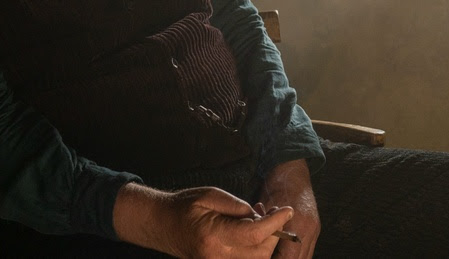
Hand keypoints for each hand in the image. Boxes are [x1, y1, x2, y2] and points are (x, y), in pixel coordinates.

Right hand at [113, 182, 293, 257]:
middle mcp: (217, 257)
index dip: (275, 223)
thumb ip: (238, 206)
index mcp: (214, 237)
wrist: (161, 223)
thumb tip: (259, 216)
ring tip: (260, 220)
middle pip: (260, 252)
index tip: (288, 210)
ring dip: (266, 241)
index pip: (255, 235)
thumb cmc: (184, 205)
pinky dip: (255, 248)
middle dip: (273, 232)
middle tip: (273, 212)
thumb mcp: (211, 195)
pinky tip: (251, 232)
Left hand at [258, 159, 319, 258]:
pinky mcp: (315, 227)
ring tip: (276, 254)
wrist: (291, 168)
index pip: (288, 258)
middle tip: (268, 256)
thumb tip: (255, 248)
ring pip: (305, 257)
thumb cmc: (275, 187)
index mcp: (298, 227)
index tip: (263, 258)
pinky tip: (284, 250)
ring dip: (291, 258)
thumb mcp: (265, 211)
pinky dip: (296, 253)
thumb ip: (264, 231)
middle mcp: (310, 231)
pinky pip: (307, 249)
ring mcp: (315, 230)